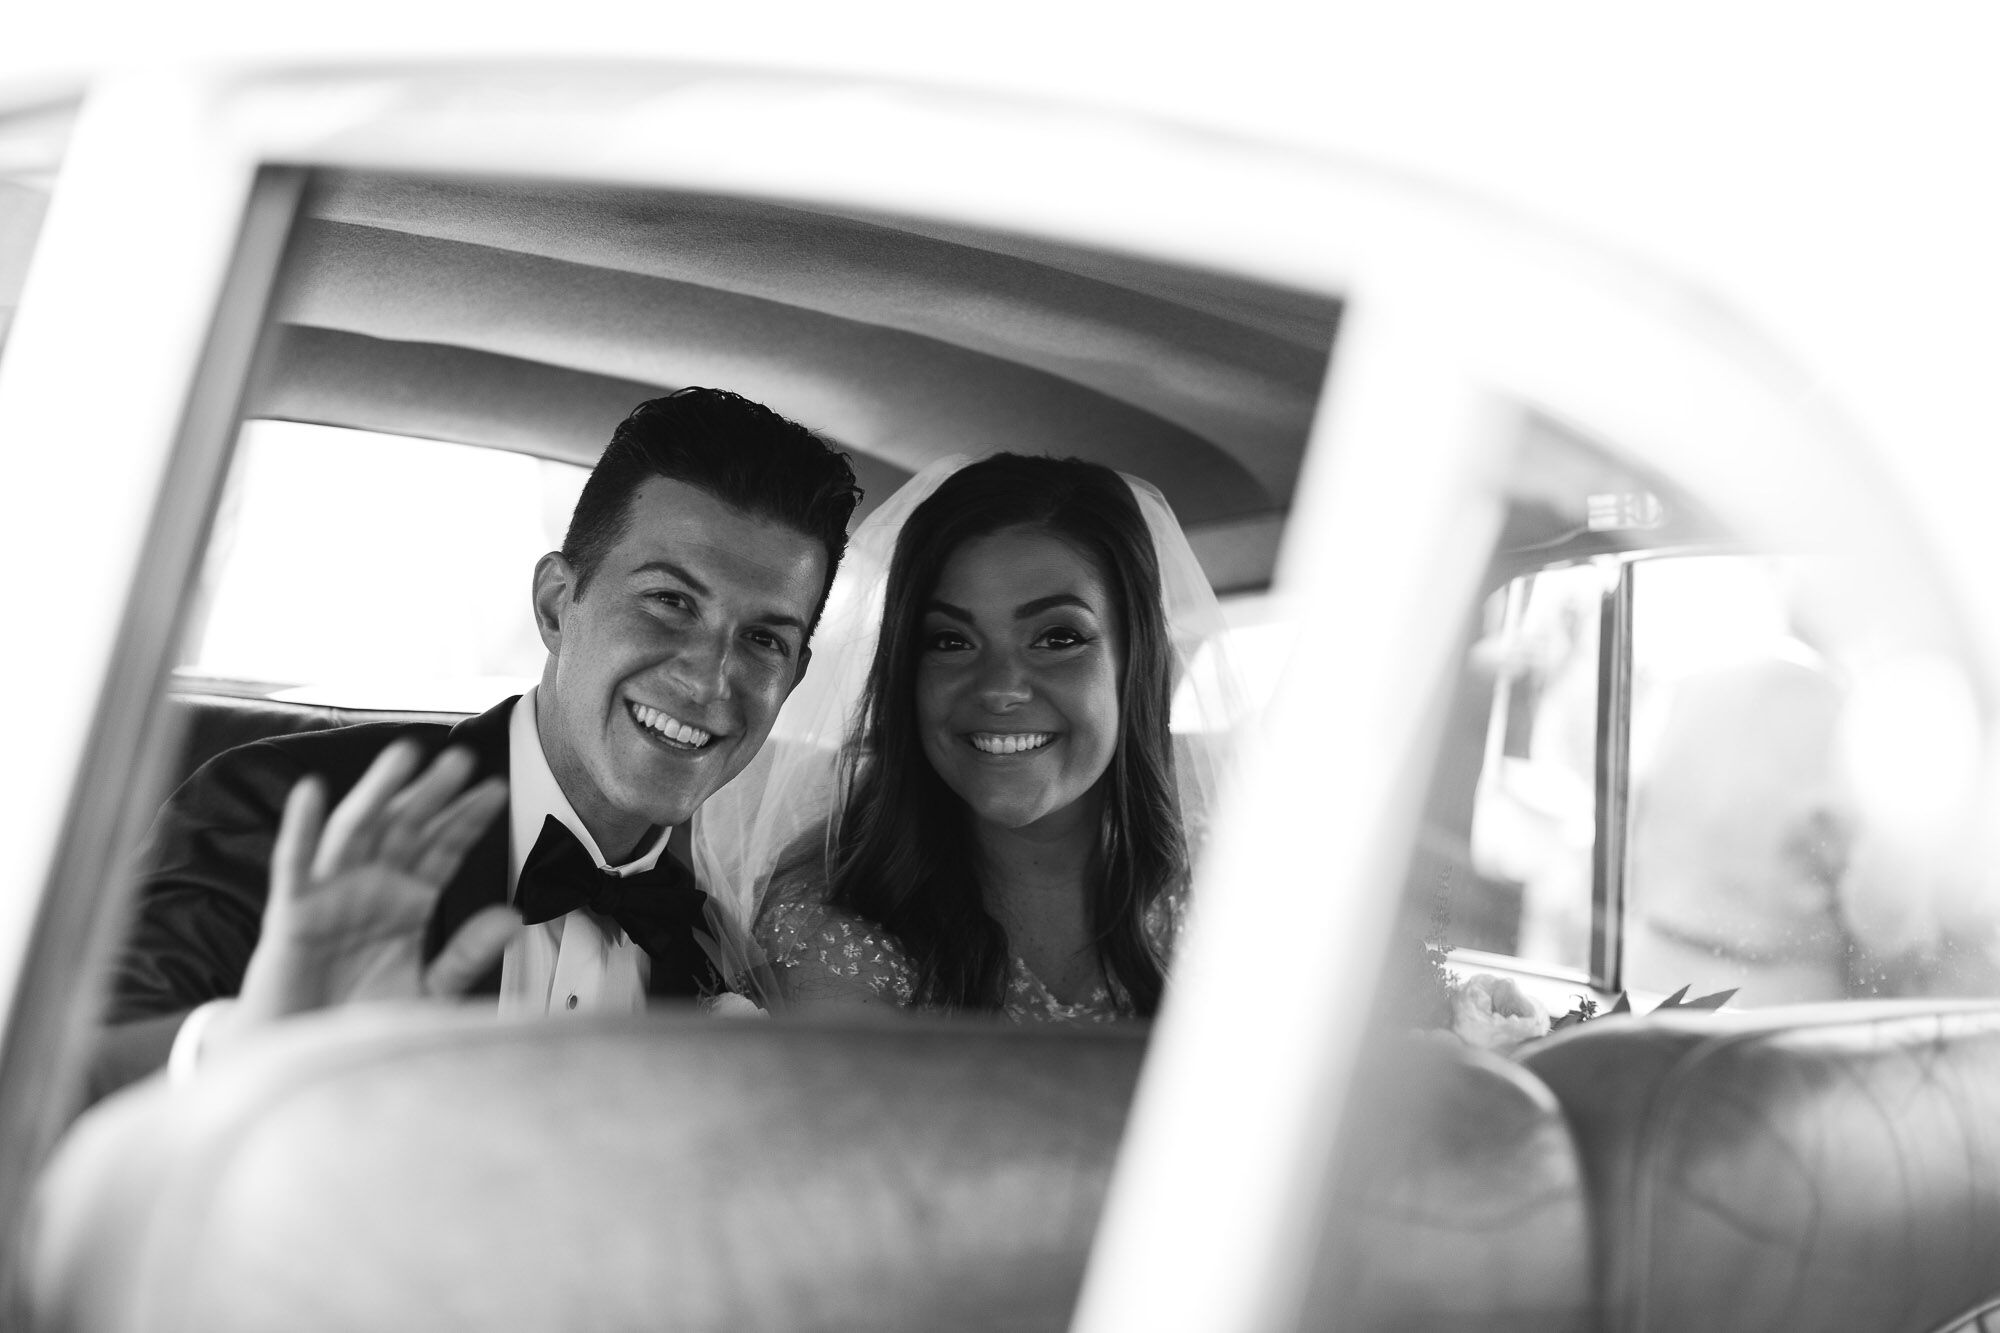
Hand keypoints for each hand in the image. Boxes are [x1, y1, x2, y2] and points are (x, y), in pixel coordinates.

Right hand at [216, 740, 514, 1049]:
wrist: (307, 1060)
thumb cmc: (362, 1020)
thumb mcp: (428, 990)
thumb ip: (467, 955)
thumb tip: (514, 919)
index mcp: (407, 903)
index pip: (442, 850)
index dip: (466, 820)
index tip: (495, 788)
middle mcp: (372, 890)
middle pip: (406, 829)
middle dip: (433, 793)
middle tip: (462, 758)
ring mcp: (330, 898)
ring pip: (357, 832)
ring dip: (379, 792)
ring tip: (404, 755)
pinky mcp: (292, 916)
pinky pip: (295, 866)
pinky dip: (300, 829)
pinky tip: (312, 792)